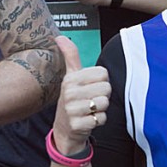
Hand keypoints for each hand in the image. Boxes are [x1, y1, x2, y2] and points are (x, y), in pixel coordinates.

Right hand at [53, 35, 110, 155]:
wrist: (64, 130)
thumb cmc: (72, 100)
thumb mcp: (70, 77)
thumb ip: (70, 56)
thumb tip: (59, 37)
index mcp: (70, 79)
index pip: (103, 73)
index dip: (101, 81)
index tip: (91, 87)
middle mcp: (69, 93)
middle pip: (106, 88)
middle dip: (103, 96)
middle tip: (90, 100)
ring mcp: (72, 110)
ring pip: (104, 103)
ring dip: (101, 109)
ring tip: (89, 110)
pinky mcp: (77, 125)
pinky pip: (102, 118)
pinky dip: (99, 121)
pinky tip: (88, 120)